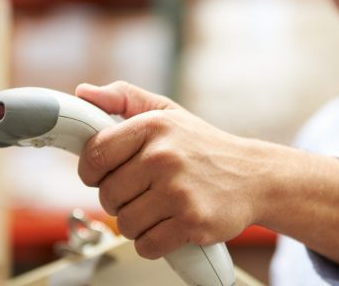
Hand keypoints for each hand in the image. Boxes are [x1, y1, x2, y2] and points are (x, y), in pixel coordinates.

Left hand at [75, 81, 263, 259]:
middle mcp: (164, 157)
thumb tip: (83, 94)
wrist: (255, 177)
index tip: (107, 175)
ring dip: (138, 223)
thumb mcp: (167, 112)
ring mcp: (179, 191)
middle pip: (108, 195)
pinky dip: (154, 243)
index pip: (94, 155)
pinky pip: (147, 245)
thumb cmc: (204, 147)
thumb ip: (123, 99)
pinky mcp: (192, 222)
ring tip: (160, 208)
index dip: (93, 172)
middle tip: (144, 192)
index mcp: (153, 127)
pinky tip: (170, 226)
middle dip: (120, 200)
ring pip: (125, 224)